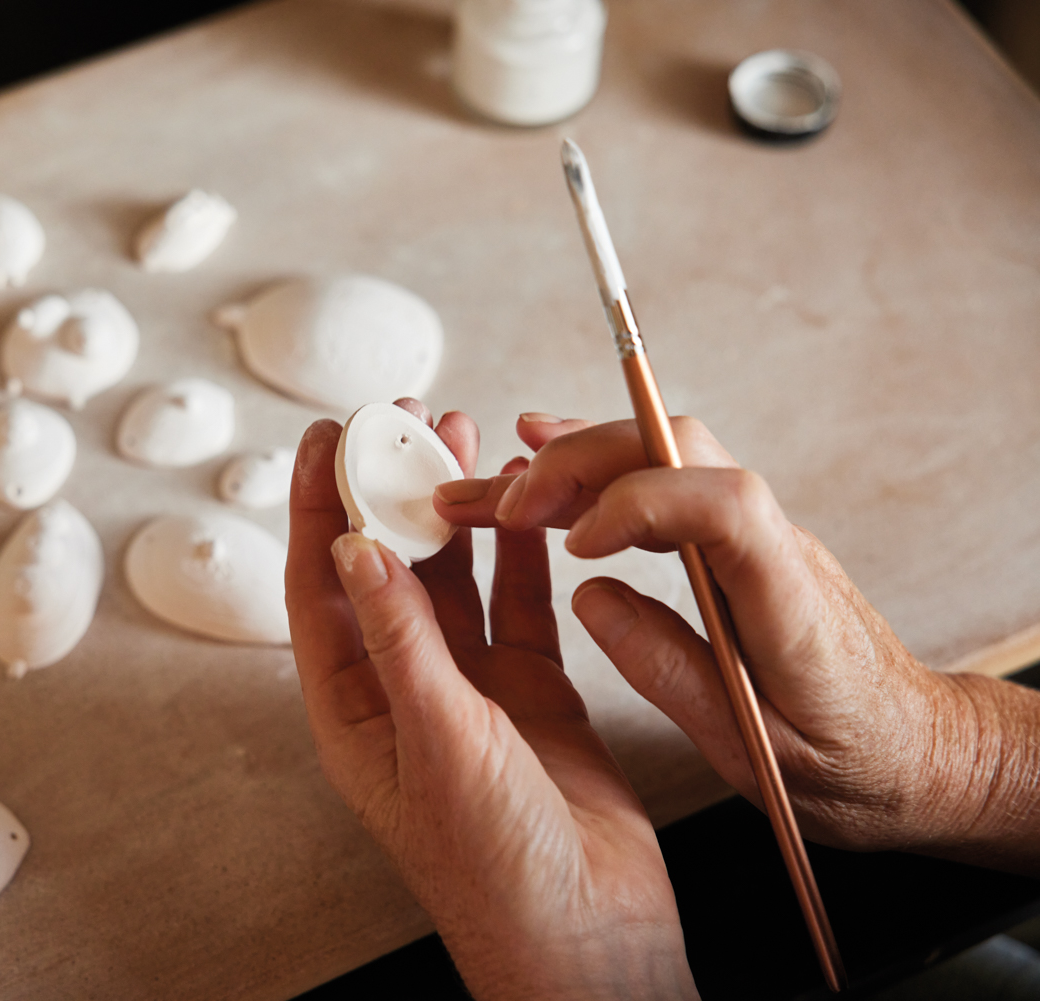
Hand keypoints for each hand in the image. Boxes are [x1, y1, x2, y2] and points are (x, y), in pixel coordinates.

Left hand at [287, 401, 698, 1000]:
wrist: (591, 934)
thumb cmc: (495, 868)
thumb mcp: (438, 740)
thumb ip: (401, 641)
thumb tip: (355, 550)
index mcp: (355, 709)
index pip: (320, 588)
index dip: (321, 508)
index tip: (330, 438)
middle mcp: (405, 690)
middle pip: (384, 569)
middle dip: (389, 492)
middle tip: (401, 419)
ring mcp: (470, 688)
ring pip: (452, 577)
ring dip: (453, 511)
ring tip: (459, 439)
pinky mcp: (531, 690)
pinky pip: (519, 603)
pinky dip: (520, 553)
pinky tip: (523, 505)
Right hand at [436, 413, 1039, 874]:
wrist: (917, 753)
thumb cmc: (852, 761)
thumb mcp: (755, 747)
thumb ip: (671, 669)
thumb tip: (591, 596)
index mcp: (789, 597)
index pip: (721, 503)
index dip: (638, 501)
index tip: (575, 544)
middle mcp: (773, 544)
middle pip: (676, 450)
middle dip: (576, 463)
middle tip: (498, 503)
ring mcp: (755, 534)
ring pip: (660, 454)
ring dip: (571, 461)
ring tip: (492, 484)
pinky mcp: (734, 541)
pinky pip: (662, 481)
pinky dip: (596, 474)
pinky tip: (545, 474)